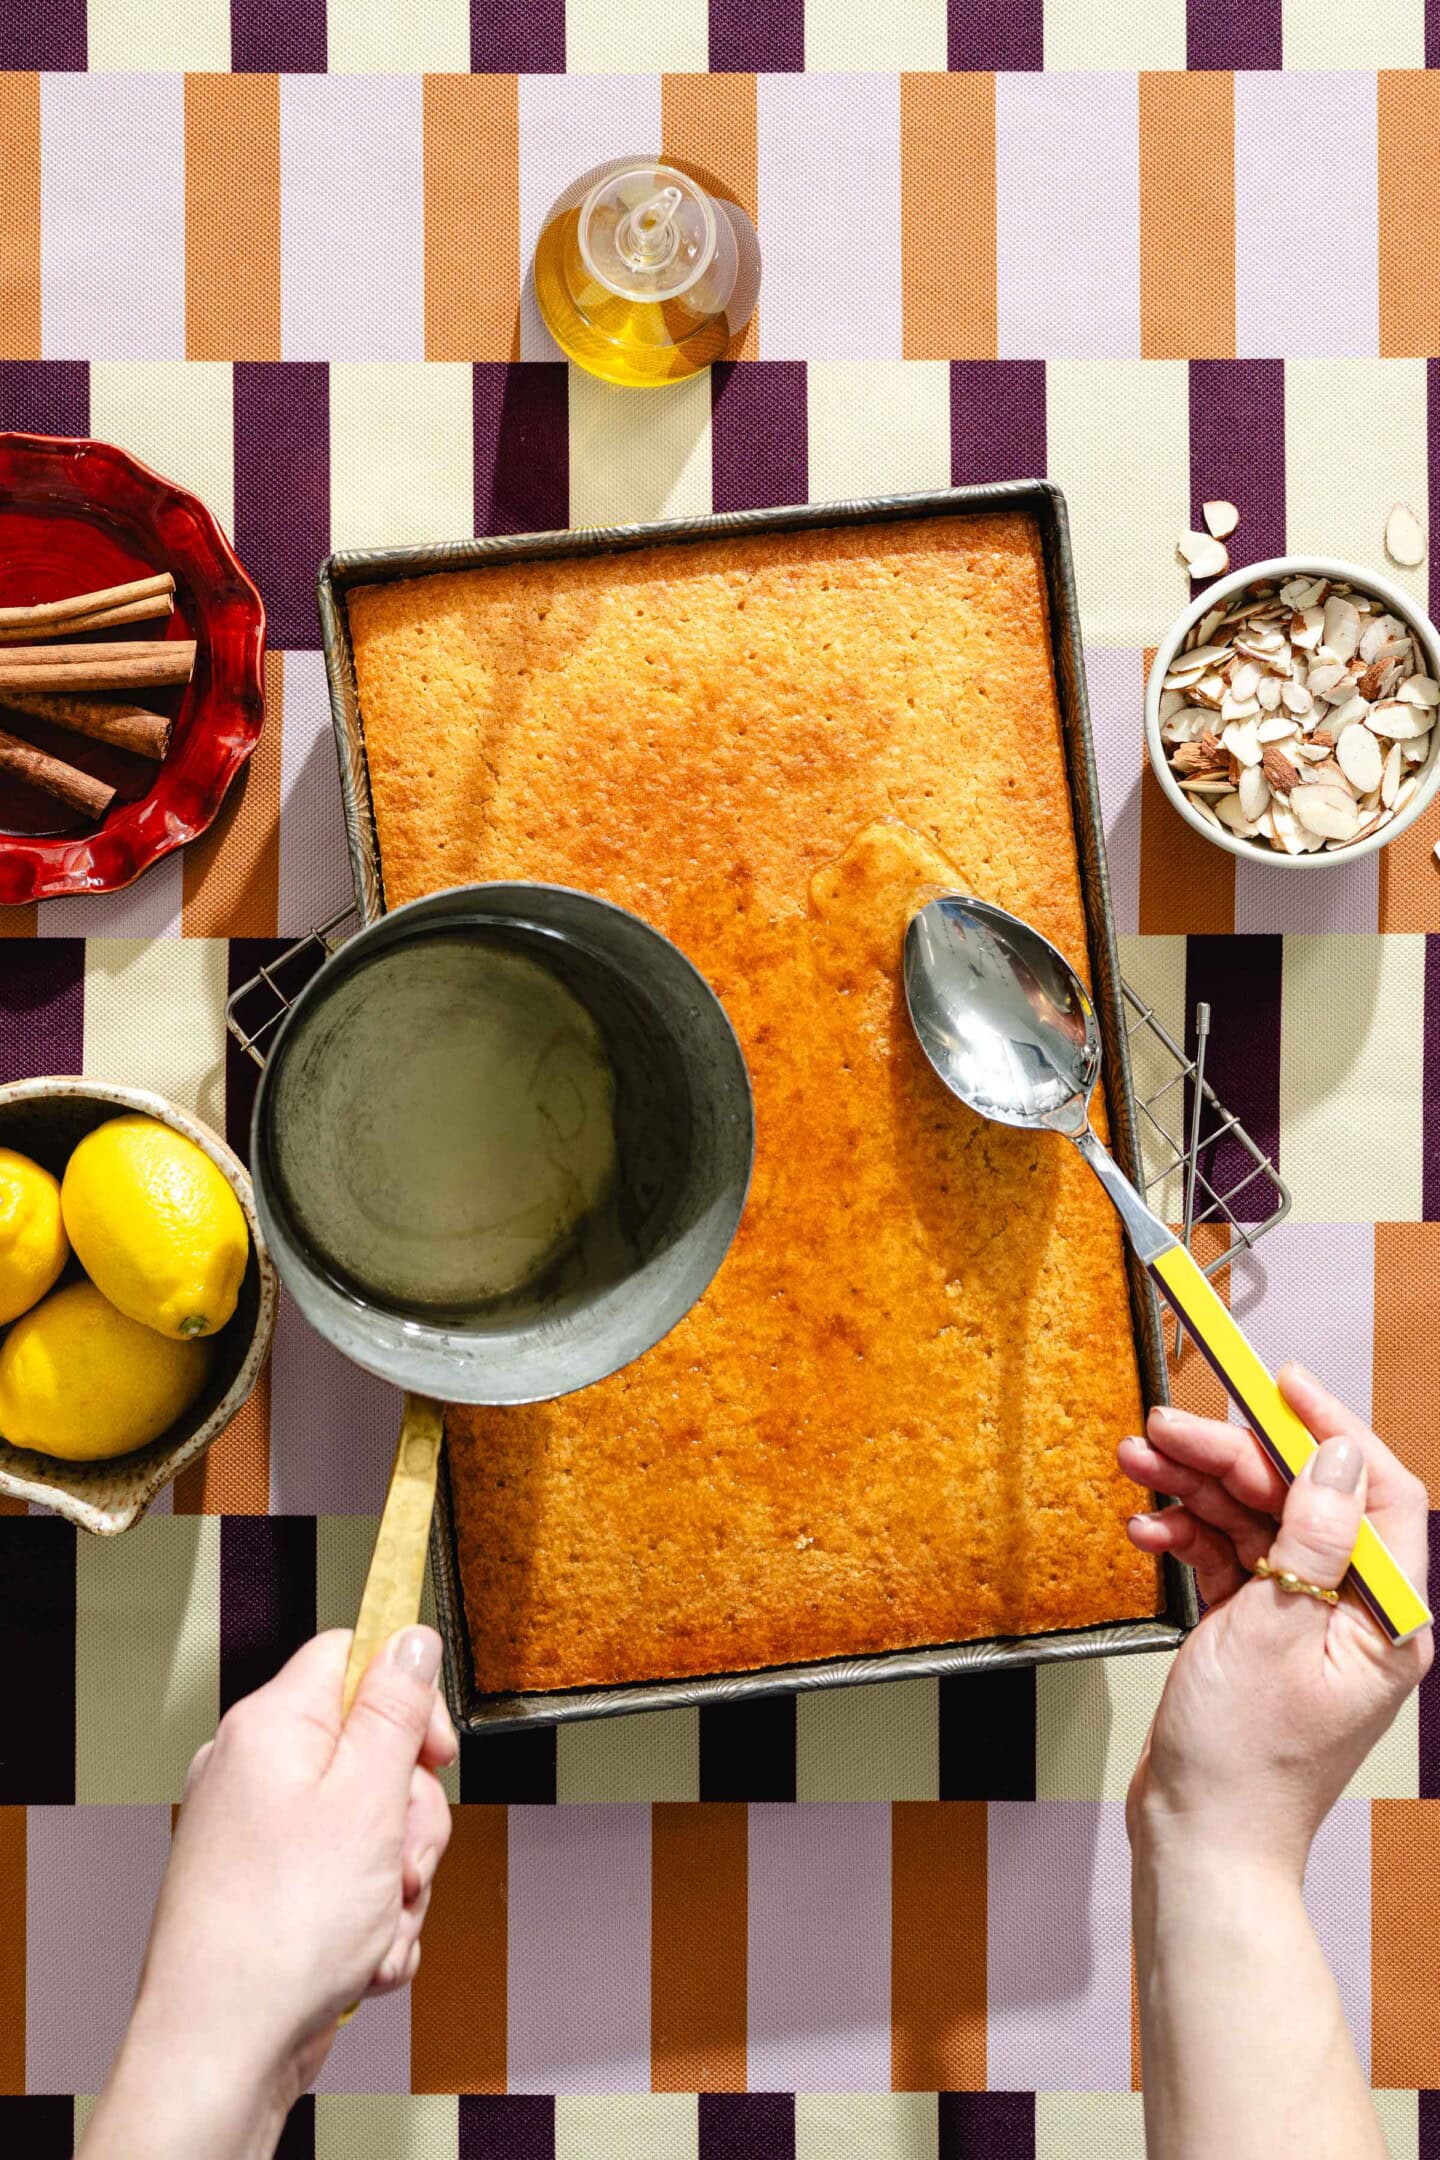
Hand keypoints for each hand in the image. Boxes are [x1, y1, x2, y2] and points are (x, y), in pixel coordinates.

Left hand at [86, 1627, 455, 2157]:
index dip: (406, 1696)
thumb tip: (409, 1636)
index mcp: (270, 1726)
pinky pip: (349, 1881)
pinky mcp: (272, 1891)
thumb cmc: (279, 1932)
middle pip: (372, 1750)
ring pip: (371, 1826)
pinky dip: (370, 1919)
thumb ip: (396, 1708)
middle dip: (409, 1815)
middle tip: (401, 1858)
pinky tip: (361, 1956)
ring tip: (377, 1923)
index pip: (350, 1656)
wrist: (223, 2049)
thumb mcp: (367, 1796)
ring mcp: (260, 1836)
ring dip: (396, 1880)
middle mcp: (255, 1771)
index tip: (435, 1748)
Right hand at [1119, 1362, 1431, 1879]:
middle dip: (1231, 1457)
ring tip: (1138, 1462)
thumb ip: (1311, 1537)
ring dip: (1195, 1491)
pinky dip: (1185, 1539)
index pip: (1379, 1493)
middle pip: (1301, 1499)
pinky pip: (1226, 1561)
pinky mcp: (1256, 1634)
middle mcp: (1354, 1614)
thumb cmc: (1244, 1763)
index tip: (1280, 1384)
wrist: (1199, 1842)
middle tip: (1167, 1427)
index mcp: (1389, 1619)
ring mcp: (1302, 1623)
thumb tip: (1339, 1456)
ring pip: (1255, 1523)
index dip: (1332, 1430)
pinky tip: (1146, 1529)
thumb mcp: (1276, 1632)